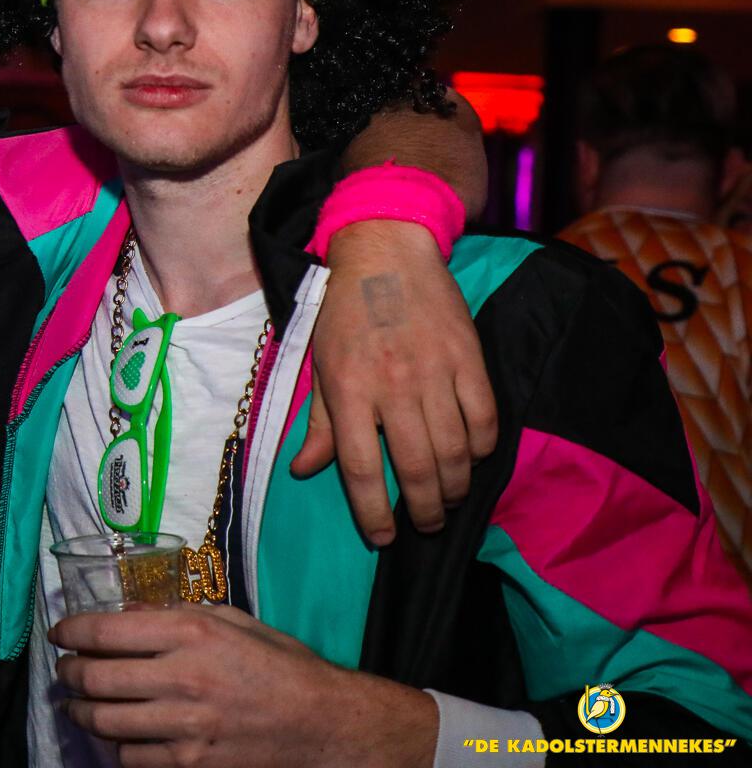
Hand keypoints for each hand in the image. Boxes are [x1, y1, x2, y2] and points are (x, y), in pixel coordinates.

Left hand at [50, 604, 435, 767]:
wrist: (324, 723)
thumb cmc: (281, 666)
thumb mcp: (233, 621)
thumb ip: (178, 612)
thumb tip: (126, 612)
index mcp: (191, 633)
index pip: (104, 632)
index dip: (70, 632)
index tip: (60, 634)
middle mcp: (182, 677)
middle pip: (96, 679)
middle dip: (69, 674)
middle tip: (65, 670)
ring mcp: (186, 725)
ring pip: (105, 721)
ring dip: (80, 712)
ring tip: (75, 705)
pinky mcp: (193, 762)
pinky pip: (132, 757)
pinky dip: (115, 746)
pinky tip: (115, 735)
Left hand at [292, 220, 496, 544]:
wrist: (385, 251)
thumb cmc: (344, 312)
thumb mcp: (319, 364)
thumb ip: (319, 422)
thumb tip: (305, 470)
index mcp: (348, 389)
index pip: (359, 467)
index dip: (372, 512)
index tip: (382, 537)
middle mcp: (392, 385)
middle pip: (415, 467)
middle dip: (423, 509)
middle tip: (425, 524)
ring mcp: (435, 372)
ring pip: (454, 451)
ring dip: (454, 486)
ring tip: (449, 500)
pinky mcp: (470, 358)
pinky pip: (485, 419)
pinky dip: (483, 448)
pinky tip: (474, 459)